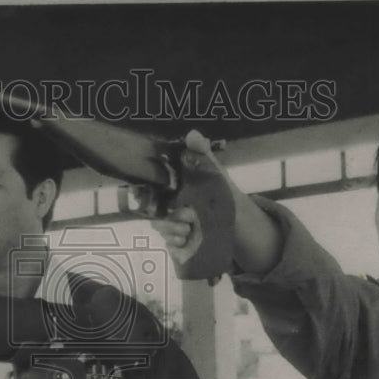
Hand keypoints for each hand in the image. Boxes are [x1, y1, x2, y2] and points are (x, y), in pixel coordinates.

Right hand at [146, 131, 215, 267]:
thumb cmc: (223, 195)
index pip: (150, 189)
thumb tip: (192, 133)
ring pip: (160, 228)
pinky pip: (168, 244)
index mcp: (174, 189)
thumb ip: (202, 154)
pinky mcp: (178, 242)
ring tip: (189, 231)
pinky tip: (186, 241)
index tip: (139, 194)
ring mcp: (173, 226)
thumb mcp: (213, 172)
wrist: (239, 222)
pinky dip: (176, 244)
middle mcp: (169, 207)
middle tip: (186, 219)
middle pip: (153, 212)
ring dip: (172, 230)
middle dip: (166, 218)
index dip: (141, 192)